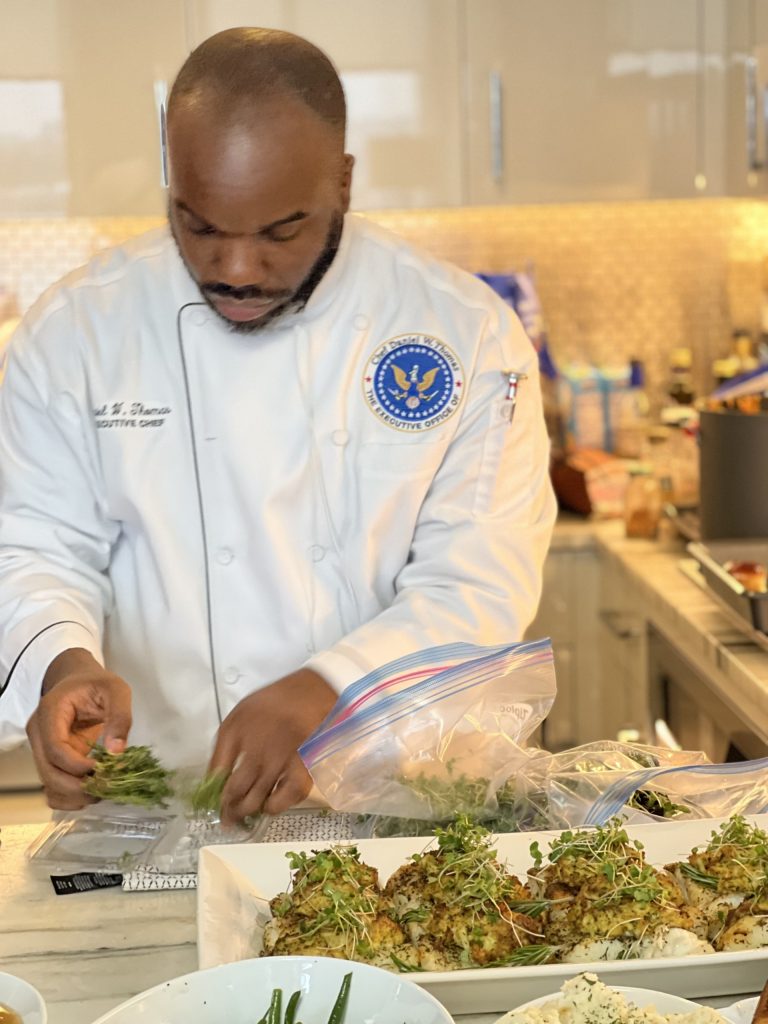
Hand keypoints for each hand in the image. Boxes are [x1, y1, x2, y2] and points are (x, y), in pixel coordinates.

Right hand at [26, 648, 132, 809]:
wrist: (79, 682)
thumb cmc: (96, 684)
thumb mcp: (116, 690)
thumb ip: (120, 717)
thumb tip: (116, 752)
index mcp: (50, 712)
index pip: (55, 749)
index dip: (78, 766)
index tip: (104, 769)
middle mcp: (40, 733)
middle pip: (49, 773)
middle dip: (78, 787)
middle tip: (107, 786)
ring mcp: (42, 749)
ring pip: (49, 785)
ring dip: (74, 796)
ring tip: (102, 790)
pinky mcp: (51, 760)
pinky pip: (53, 787)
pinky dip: (70, 797)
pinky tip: (92, 791)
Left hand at [210, 669, 336, 823]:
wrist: (307, 692)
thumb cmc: (269, 705)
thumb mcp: (236, 719)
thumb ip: (222, 750)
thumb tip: (212, 781)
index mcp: (239, 735)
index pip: (220, 776)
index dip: (216, 795)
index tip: (215, 806)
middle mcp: (260, 749)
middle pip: (240, 791)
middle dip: (231, 810)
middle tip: (228, 818)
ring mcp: (283, 758)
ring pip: (263, 797)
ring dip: (251, 811)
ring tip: (247, 815)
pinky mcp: (305, 763)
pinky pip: (294, 792)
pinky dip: (282, 804)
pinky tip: (273, 805)